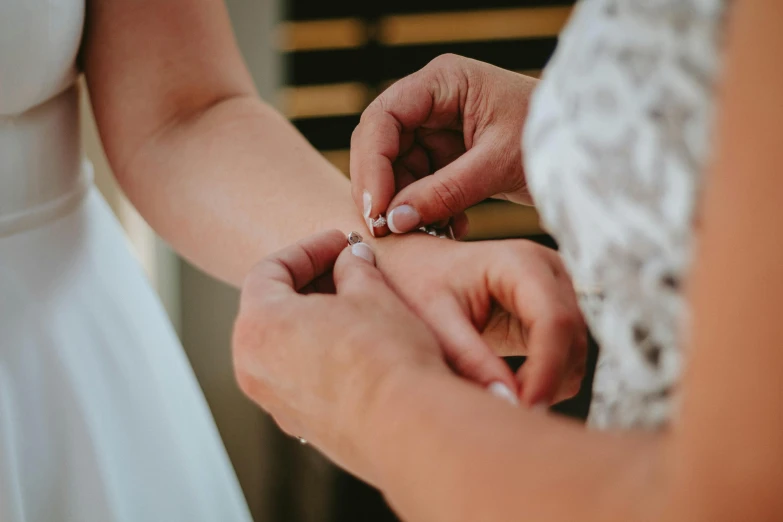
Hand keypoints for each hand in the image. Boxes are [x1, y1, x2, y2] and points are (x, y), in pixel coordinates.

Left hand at [232, 230, 448, 481]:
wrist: (408, 426)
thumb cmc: (384, 357)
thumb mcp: (372, 294)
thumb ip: (354, 270)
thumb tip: (352, 261)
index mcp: (258, 325)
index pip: (268, 271)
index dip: (307, 250)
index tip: (337, 243)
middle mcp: (253, 367)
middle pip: (269, 309)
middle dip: (308, 283)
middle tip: (345, 269)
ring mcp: (275, 402)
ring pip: (283, 346)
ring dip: (313, 320)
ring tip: (356, 306)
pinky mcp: (301, 425)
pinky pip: (299, 377)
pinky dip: (319, 354)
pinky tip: (357, 346)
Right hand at [350, 54, 537, 235]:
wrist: (586, 152)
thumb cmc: (553, 140)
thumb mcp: (497, 165)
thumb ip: (443, 191)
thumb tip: (393, 221)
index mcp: (443, 81)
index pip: (384, 118)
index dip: (372, 165)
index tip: (375, 210)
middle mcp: (433, 100)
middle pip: (381, 144)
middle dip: (380, 188)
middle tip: (383, 230)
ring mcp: (437, 128)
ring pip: (396, 170)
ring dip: (405, 205)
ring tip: (429, 233)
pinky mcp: (446, 155)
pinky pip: (419, 184)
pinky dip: (426, 209)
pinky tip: (449, 228)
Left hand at [376, 233, 586, 405]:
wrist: (418, 265)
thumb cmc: (420, 282)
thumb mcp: (435, 320)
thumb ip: (469, 358)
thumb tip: (508, 401)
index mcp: (520, 262)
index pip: (553, 320)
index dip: (547, 369)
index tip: (526, 407)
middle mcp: (549, 271)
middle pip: (572, 337)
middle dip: (548, 381)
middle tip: (511, 415)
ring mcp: (556, 291)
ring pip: (576, 350)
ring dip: (549, 383)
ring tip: (504, 400)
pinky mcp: (553, 314)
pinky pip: (566, 356)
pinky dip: (546, 379)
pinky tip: (511, 389)